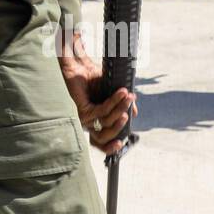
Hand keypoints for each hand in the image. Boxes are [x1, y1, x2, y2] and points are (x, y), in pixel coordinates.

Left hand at [57, 30, 137, 154]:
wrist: (80, 67)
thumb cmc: (95, 79)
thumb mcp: (114, 93)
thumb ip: (124, 105)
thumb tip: (134, 114)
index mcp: (98, 123)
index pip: (104, 143)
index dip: (113, 146)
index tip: (124, 141)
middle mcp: (90, 123)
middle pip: (105, 137)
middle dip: (120, 125)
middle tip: (130, 112)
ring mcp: (85, 118)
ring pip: (107, 121)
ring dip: (120, 108)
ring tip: (128, 96)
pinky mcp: (83, 109)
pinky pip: (102, 110)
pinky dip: (114, 101)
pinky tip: (121, 92)